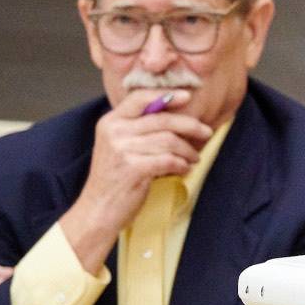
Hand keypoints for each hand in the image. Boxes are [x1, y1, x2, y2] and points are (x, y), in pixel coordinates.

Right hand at [58, 88, 214, 272]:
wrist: (98, 209)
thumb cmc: (115, 178)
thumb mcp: (120, 146)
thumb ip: (139, 128)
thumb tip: (175, 113)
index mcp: (110, 122)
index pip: (140, 98)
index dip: (166, 95)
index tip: (187, 96)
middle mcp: (114, 132)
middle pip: (162, 119)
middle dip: (190, 125)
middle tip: (206, 131)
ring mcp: (122, 150)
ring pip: (169, 140)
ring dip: (188, 149)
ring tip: (194, 157)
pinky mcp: (133, 168)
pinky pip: (168, 160)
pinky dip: (181, 164)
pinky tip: (184, 169)